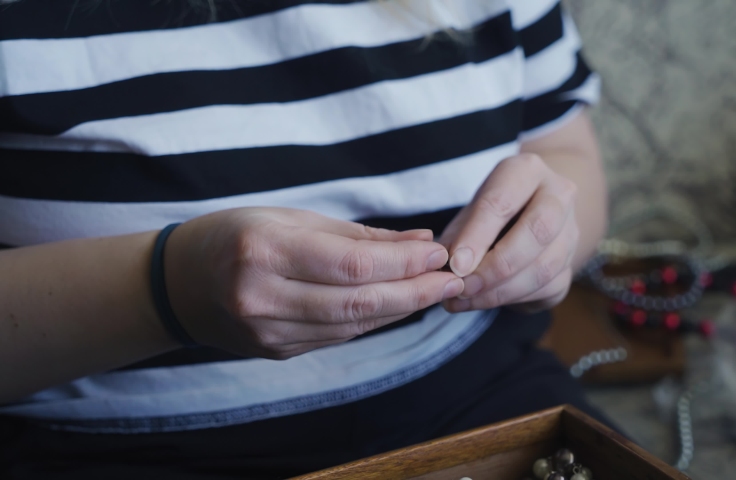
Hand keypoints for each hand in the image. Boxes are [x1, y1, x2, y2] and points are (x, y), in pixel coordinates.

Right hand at [162, 208, 463, 358]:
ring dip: (401, 309)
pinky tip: (398, 305)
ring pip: (353, 325)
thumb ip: (354, 234)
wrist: (176, 284)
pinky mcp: (276, 352)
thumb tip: (418, 240)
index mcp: (263, 252)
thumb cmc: (233, 235)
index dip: (404, 262)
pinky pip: (337, 337)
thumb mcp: (286, 217)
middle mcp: (263, 297)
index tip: (439, 251)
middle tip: (454, 279)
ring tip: (435, 291)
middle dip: (415, 292)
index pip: (352, 265)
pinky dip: (373, 320)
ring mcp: (268, 332)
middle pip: (359, 302)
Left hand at [440, 153, 577, 313]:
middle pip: (538, 232)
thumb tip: (448, 270)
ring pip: (545, 267)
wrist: (530, 212)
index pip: (503, 202)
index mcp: (527, 171)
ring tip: (467, 299)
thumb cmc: (491, 211)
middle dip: (496, 266)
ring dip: (502, 290)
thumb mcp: (469, 212)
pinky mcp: (571, 265)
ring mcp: (571, 231)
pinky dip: (513, 299)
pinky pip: (548, 288)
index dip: (477, 237)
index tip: (455, 265)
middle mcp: (559, 195)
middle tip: (464, 287)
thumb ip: (458, 237)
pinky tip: (485, 300)